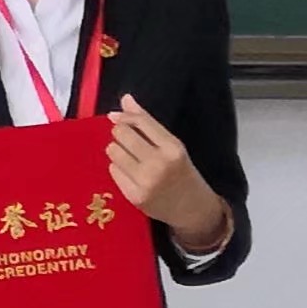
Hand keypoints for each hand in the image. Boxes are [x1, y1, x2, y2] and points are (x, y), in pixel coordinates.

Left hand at [108, 97, 229, 251]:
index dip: (124, 116)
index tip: (116, 116)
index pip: (139, 122)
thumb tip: (125, 99)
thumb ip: (147, 123)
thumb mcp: (172, 145)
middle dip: (120, 133)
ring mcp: (146, 181)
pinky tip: (130, 173)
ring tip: (130, 157)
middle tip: (127, 140)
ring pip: (113, 151)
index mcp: (173, 147)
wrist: (193, 208)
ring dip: (117, 150)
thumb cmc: (182, 172)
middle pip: (122, 134)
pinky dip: (118, 168)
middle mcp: (159, 163)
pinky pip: (112, 171)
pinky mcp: (134, 196)